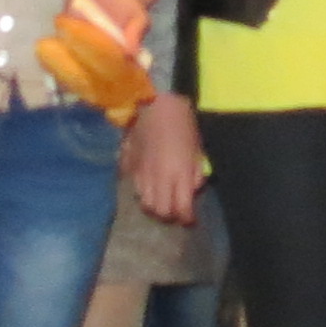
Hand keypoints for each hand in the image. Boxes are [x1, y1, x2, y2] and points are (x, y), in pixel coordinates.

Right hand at [129, 93, 206, 223]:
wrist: (150, 105)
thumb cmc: (180, 122)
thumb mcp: (197, 147)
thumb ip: (195, 171)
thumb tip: (192, 190)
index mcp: (178, 173)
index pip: (181, 208)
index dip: (186, 219)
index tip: (191, 220)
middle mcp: (158, 178)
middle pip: (161, 212)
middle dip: (171, 216)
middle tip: (177, 212)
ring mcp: (141, 174)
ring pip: (146, 205)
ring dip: (156, 208)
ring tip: (163, 204)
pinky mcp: (128, 168)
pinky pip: (135, 190)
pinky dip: (144, 195)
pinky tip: (150, 189)